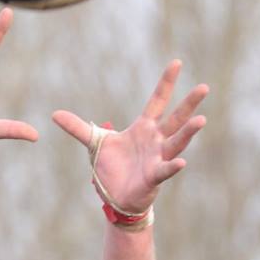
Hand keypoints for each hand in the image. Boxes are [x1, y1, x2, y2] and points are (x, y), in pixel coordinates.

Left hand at [52, 62, 207, 216]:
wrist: (116, 196)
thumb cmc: (112, 168)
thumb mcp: (94, 144)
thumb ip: (78, 128)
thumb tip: (54, 114)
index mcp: (144, 127)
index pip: (157, 101)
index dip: (166, 83)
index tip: (177, 63)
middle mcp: (156, 140)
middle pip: (176, 118)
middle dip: (189, 104)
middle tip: (204, 87)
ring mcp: (158, 158)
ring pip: (177, 142)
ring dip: (189, 132)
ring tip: (202, 119)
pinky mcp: (154, 177)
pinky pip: (165, 170)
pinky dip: (173, 166)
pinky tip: (182, 161)